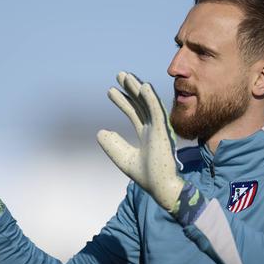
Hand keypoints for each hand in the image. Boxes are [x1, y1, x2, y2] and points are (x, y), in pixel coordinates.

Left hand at [97, 72, 183, 212]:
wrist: (162, 188)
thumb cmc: (147, 176)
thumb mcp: (123, 158)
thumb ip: (113, 145)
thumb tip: (100, 132)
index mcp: (147, 134)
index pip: (134, 113)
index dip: (123, 101)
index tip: (111, 91)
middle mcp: (154, 129)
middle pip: (141, 104)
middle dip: (130, 89)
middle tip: (120, 75)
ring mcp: (160, 129)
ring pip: (148, 103)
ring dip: (138, 88)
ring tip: (126, 76)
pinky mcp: (163, 132)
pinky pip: (157, 111)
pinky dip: (151, 98)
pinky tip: (143, 86)